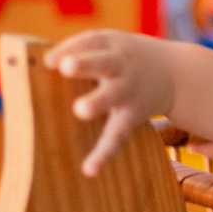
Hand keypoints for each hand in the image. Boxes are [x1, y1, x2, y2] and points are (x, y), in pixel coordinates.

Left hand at [44, 30, 175, 175]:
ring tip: (80, 110)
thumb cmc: (124, 57)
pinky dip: (104, 153)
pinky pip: (117, 135)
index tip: (49, 60)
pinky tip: (90, 169)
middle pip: (103, 63)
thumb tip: (36, 65)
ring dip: (97, 101)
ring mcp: (127, 91)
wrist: (176, 73)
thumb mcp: (108, 45)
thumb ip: (77, 51)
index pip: (89, 42)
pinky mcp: (131, 116)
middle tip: (67, 68)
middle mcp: (120, 66)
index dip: (70, 49)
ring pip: (112, 96)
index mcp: (111, 46)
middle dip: (85, 64)